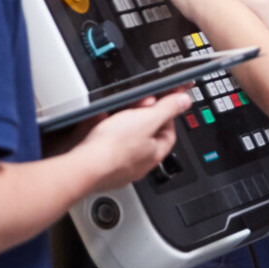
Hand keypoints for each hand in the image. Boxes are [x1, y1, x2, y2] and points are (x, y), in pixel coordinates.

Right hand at [74, 91, 190, 191]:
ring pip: (123, 138)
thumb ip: (168, 108)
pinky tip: (97, 122)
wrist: (84, 166)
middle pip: (145, 134)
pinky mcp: (98, 164)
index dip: (165, 114)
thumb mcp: (147, 119)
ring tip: (115, 113)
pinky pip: (103, 143)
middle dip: (141, 117)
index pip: (168, 131)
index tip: (159, 102)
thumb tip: (184, 101)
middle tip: (135, 106)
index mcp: (154, 154)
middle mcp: (138, 164)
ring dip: (120, 122)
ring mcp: (117, 166)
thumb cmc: (114, 148)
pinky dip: (102, 130)